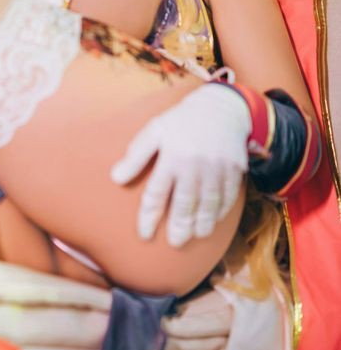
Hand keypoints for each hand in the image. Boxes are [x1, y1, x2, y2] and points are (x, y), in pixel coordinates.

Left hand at [110, 84, 250, 245]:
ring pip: (208, 203)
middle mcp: (194, 165)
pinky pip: (228, 195)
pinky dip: (221, 210)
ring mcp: (217, 168)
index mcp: (171, 157)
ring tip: (195, 236)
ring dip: (202, 222)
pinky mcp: (234, 169)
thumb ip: (136, 156)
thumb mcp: (155, 130)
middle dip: (179, 226)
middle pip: (185, 203)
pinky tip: (213, 220)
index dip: (149, 217)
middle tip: (175, 243)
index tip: (145, 235)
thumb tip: (115, 178)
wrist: (221, 106)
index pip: (157, 194)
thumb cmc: (181, 120)